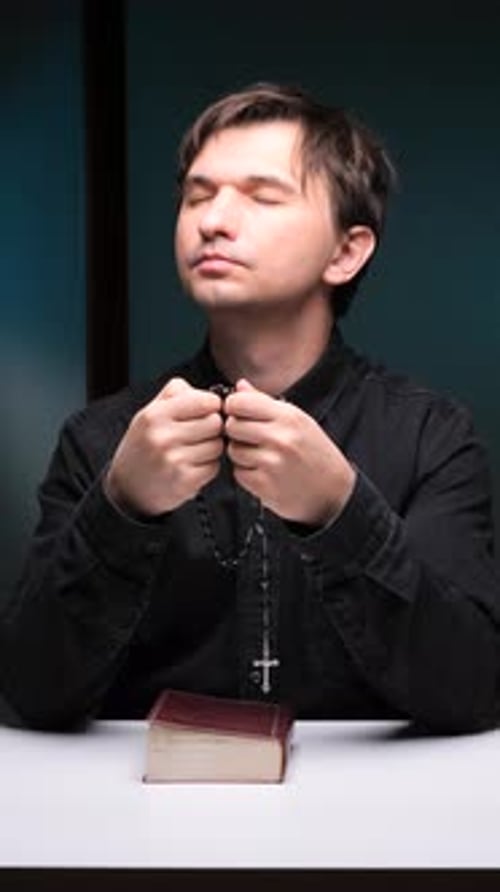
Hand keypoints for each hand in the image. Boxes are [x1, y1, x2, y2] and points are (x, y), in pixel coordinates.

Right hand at [105, 378, 223, 515]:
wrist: (127, 487)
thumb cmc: (144, 445)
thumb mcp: (149, 413)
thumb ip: (175, 394)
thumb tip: (210, 393)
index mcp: (155, 415)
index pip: (205, 401)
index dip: (212, 405)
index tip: (206, 411)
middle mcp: (163, 436)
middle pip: (215, 423)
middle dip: (213, 428)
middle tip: (200, 434)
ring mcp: (173, 460)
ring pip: (217, 446)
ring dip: (211, 449)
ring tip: (193, 451)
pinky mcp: (184, 481)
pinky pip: (214, 467)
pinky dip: (207, 467)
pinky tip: (191, 467)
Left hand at [224, 379, 355, 525]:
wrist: (333, 491)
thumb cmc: (315, 453)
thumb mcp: (298, 420)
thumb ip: (265, 402)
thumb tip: (241, 386)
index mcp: (288, 416)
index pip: (240, 401)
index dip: (234, 407)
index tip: (239, 413)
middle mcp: (280, 438)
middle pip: (232, 426)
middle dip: (236, 431)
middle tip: (250, 437)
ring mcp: (272, 463)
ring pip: (233, 450)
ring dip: (241, 454)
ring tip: (260, 456)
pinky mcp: (265, 485)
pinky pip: (238, 473)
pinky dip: (246, 473)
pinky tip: (263, 472)